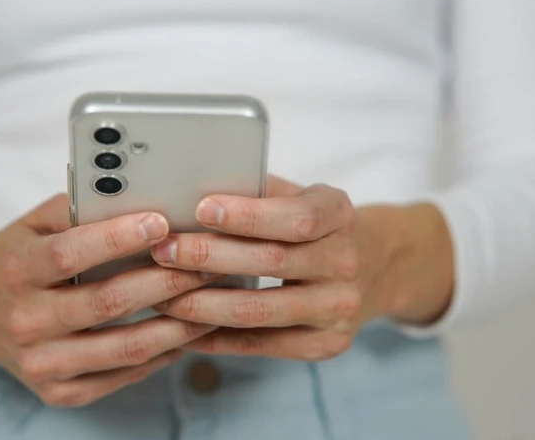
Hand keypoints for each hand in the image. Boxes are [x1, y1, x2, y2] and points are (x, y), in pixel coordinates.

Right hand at [0, 194, 218, 406]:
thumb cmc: (13, 260)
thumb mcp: (30, 225)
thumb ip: (75, 209)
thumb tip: (135, 196)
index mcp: (16, 270)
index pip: (69, 254)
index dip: (117, 238)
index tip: (161, 222)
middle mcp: (24, 321)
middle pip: (106, 302)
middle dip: (166, 280)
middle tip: (207, 261)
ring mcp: (40, 363)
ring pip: (123, 347)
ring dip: (177, 324)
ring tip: (211, 299)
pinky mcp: (58, 392)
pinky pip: (121, 376)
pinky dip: (161, 355)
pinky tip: (186, 333)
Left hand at [149, 176, 452, 360]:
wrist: (372, 269)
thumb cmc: (316, 227)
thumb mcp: (300, 197)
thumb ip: (258, 193)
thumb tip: (190, 189)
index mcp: (339, 215)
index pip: (295, 217)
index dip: (247, 215)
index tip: (200, 208)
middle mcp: (345, 263)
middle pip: (272, 262)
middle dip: (209, 257)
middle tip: (163, 251)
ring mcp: (338, 309)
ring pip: (260, 311)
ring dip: (203, 304)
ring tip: (162, 294)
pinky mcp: (325, 345)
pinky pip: (261, 345)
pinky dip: (216, 338)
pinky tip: (182, 329)